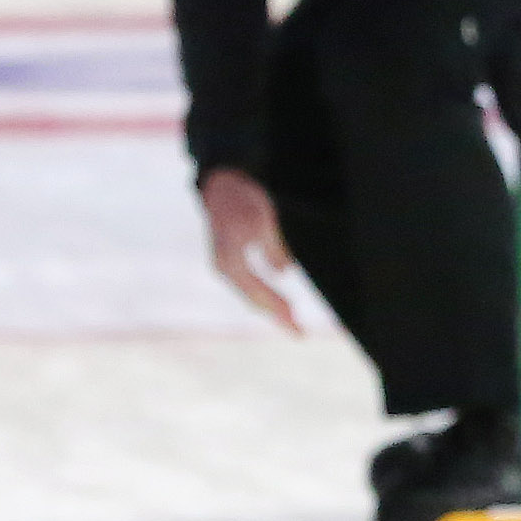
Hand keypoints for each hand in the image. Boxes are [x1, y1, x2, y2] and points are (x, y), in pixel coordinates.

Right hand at [198, 167, 300, 332]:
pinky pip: (247, 287)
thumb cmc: (242, 200)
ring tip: (292, 322)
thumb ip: (273, 248)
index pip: (258, 292)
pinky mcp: (228, 264)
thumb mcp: (262, 220)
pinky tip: (277, 304)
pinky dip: (263, 297)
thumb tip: (283, 272)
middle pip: (253, 299)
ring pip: (250, 295)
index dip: (278, 308)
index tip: (295, 322)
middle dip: (277, 315)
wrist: (221, 187)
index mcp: (231, 259)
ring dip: (271, 308)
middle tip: (299, 333)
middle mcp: (224, 267)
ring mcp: (224, 267)